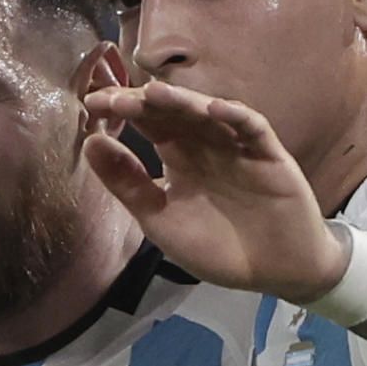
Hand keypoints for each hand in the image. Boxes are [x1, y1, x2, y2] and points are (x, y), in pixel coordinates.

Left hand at [81, 82, 347, 302]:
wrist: (275, 272)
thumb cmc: (218, 247)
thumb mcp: (161, 219)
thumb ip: (127, 184)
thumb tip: (90, 143)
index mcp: (179, 159)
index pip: (148, 123)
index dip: (122, 111)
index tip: (91, 105)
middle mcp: (206, 145)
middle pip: (174, 113)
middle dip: (144, 103)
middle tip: (113, 98)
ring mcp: (238, 147)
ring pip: (209, 115)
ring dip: (184, 102)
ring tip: (155, 93)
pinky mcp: (269, 156)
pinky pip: (253, 129)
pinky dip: (235, 117)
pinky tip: (213, 110)